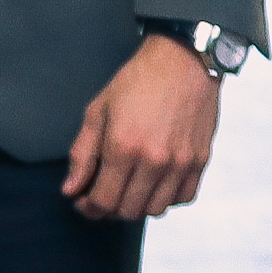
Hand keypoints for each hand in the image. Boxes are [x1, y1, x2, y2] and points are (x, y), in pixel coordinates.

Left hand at [61, 34, 220, 220]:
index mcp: (123, 147)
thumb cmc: (136, 82)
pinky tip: (153, 184)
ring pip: (156, 209)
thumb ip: (82, 154)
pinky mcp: (201, 161)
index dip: (88, 208)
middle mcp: (154, 160)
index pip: (103, 201)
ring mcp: (181, 163)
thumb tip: (70, 190)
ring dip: (137, 206)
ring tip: (126, 190)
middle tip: (100, 195)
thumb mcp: (97, 111)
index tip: (82, 202)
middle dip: (108, 209)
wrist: (184, 61)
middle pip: (128, 210)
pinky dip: (166, 198)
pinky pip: (183, 197)